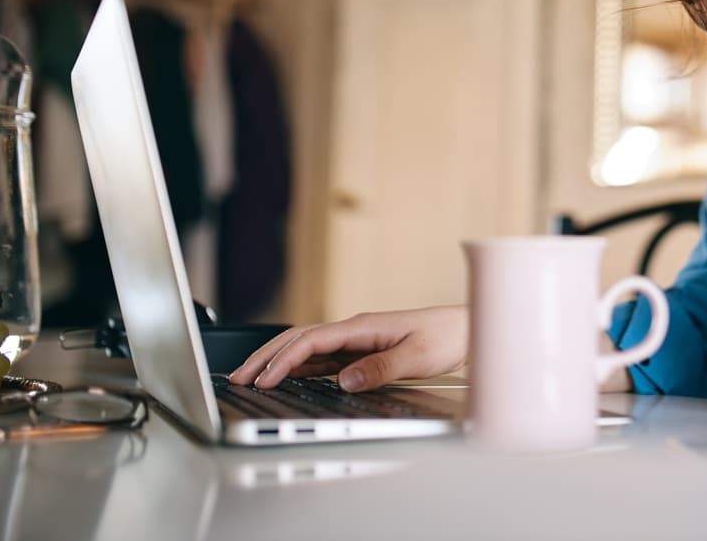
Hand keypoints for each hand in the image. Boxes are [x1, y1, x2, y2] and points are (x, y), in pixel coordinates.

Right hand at [229, 306, 467, 391]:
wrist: (468, 328)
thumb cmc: (447, 336)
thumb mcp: (417, 357)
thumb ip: (381, 369)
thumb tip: (344, 381)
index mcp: (362, 326)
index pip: (311, 341)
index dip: (283, 360)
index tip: (264, 380)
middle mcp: (355, 330)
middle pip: (299, 340)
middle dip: (266, 357)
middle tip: (238, 378)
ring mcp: (357, 340)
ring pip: (307, 349)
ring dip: (278, 362)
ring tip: (252, 379)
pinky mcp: (363, 351)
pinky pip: (323, 359)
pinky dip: (299, 368)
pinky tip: (288, 379)